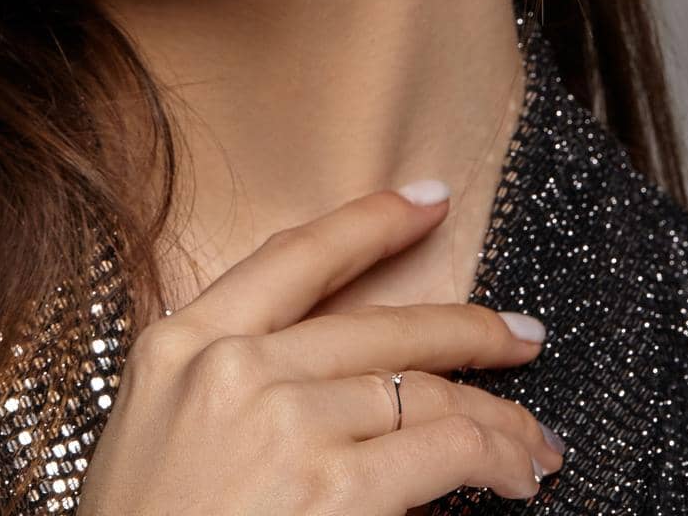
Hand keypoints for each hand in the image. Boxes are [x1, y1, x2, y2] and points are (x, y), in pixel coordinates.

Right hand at [76, 184, 563, 513]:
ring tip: (531, 442)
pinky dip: (495, 455)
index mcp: (179, 344)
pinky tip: (515, 470)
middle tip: (519, 335)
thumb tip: (332, 373)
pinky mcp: (329, 487)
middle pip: (377, 323)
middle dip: (466, 327)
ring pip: (422, 391)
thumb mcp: (155, 432)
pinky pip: (442, 448)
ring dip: (496, 417)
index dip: (370, 220)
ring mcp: (281, 421)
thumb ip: (225, 379)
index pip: (293, 257)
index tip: (427, 200)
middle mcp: (230, 366)